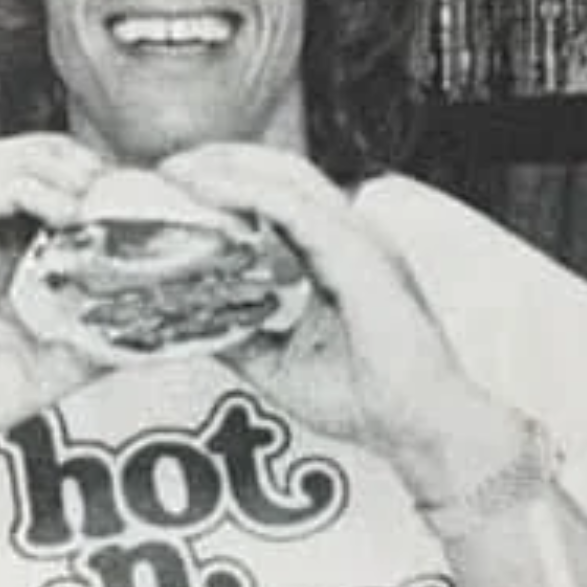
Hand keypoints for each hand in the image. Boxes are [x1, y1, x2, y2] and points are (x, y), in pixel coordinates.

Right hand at [0, 133, 108, 445]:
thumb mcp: (50, 368)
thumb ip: (93, 344)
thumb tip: (144, 333)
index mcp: (0, 254)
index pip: (49, 191)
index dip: (91, 188)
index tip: (132, 206)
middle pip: (30, 159)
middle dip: (83, 165)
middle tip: (120, 193)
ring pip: (8, 157)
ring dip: (60, 165)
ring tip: (95, 193)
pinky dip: (34, 186)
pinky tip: (66, 211)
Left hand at [161, 144, 507, 496]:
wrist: (417, 427)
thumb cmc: (368, 400)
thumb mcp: (279, 366)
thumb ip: (241, 339)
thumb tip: (192, 327)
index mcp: (338, 257)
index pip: (281, 199)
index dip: (231, 183)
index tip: (180, 187)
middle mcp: (351, 238)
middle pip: (282, 172)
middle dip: (222, 160)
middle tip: (169, 167)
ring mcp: (358, 241)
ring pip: (286, 178)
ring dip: (228, 166)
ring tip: (178, 169)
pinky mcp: (358, 253)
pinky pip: (292, 207)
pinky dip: (246, 192)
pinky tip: (207, 190)